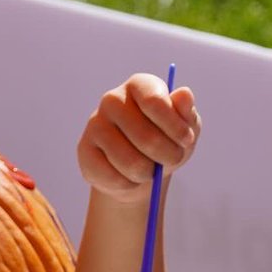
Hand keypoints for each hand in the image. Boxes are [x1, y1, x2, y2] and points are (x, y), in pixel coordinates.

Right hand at [76, 72, 199, 200]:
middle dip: (168, 156)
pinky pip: (114, 178)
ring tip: (149, 169)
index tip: (186, 140)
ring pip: (131, 162)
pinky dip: (129, 185)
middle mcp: (113, 99)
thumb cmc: (167, 143)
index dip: (175, 127)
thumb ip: (186, 113)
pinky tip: (129, 176)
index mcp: (139, 86)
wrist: (141, 172)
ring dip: (148, 174)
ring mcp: (95, 123)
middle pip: (146, 137)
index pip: (155, 101)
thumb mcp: (185, 129)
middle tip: (171, 159)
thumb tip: (185, 94)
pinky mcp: (85, 150)